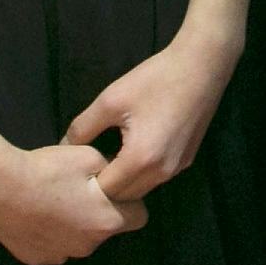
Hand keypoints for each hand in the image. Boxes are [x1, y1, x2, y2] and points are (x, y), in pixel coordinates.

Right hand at [0, 138, 147, 264]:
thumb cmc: (47, 169)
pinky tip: (37, 213)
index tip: (113, 186)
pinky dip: (51, 232)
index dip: (130, 200)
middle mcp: (88, 246)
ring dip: (75, 223)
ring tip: (54, 199)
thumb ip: (111, 169)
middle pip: (106, 228)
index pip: (140, 216)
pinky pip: (54, 245)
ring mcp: (60, 256)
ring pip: (80, 238)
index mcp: (107, 222)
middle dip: (100, 211)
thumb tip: (116, 174)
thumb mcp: (89, 156)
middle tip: (79, 189)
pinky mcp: (36, 259)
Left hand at [69, 28, 240, 201]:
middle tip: (90, 166)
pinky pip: (157, 178)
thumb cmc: (154, 79)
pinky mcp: (186, 160)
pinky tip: (131, 151)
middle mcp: (162, 173)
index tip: (78, 167)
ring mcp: (177, 168)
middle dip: (105, 188)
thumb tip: (63, 146)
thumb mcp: (110, 100)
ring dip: (124, 183)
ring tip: (108, 159)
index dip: (88, 182)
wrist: (202, 66)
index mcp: (141, 160)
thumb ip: (82, 128)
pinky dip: (140, 175)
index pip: (106, 192)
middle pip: (125, 198)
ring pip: (142, 190)